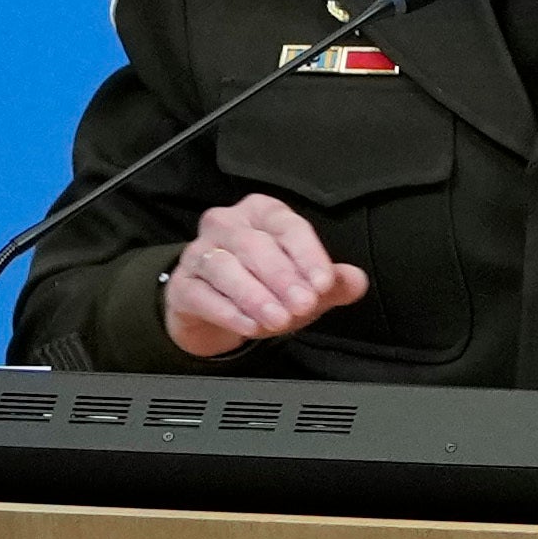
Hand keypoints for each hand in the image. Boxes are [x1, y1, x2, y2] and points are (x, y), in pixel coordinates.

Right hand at [156, 195, 366, 361]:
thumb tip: (356, 282)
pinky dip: (229, 312)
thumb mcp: (303, 282)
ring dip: (256, 296)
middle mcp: (227, 225)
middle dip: (284, 278)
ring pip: (225, 268)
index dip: (308, 255)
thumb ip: (334, 282)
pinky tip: (250, 326)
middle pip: (256, 246)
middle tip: (304, 306)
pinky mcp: (181, 285)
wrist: (215, 308)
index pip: (288, 227)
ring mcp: (198, 253)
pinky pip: (202, 295)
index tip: (325, 283)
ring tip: (279, 319)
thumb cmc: (265, 284)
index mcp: (262, 212)